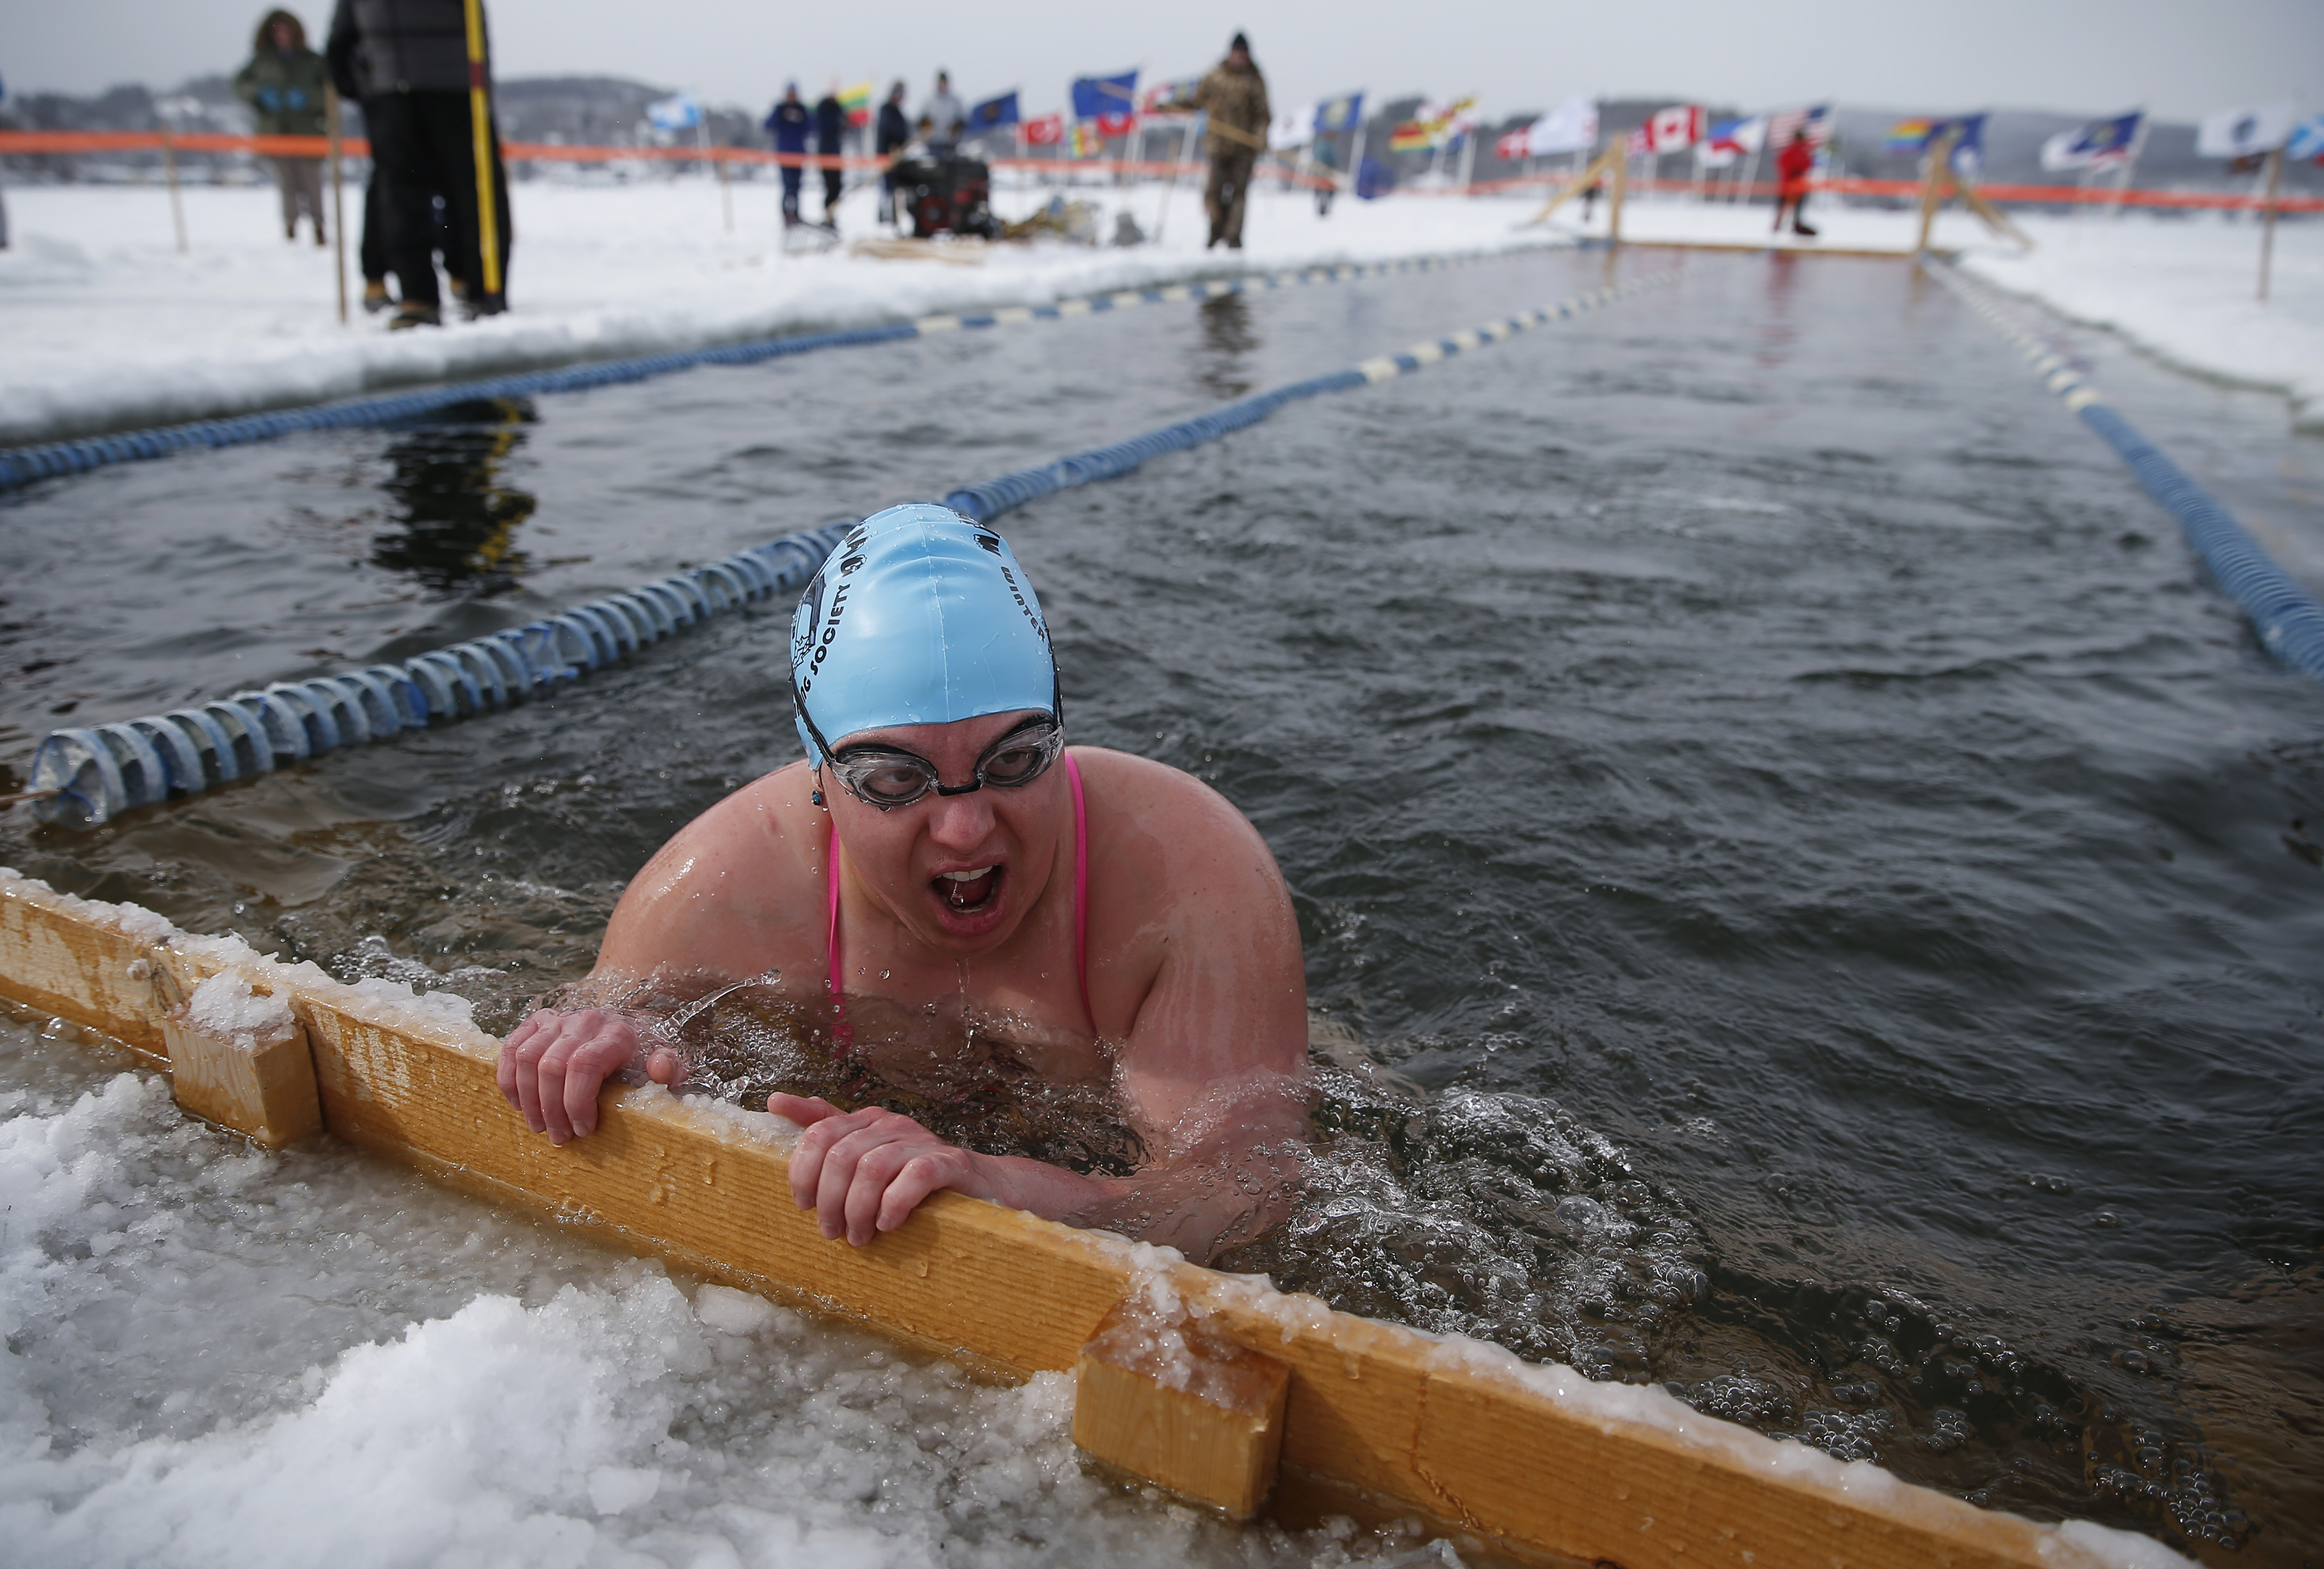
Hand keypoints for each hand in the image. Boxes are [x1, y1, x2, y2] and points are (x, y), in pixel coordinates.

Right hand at [497, 1008, 681, 1144]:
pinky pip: (511, 1048)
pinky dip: (509, 1079)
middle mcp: (584, 1022)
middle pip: (552, 1066)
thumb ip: (670, 1067)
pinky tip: (518, 1104)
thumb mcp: (665, 1061)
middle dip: (552, 1109)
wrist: (627, 1021)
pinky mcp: (537, 1021)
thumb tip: (661, 1068)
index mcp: (616, 1033)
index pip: (585, 1065)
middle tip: (560, 1137)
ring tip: (539, 1127)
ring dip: (528, 1099)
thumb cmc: (642, 1051)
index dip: (577, 1102)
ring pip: (527, 1058)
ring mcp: (557, 1019)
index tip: (584, 1129)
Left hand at [768, 1093, 996, 1244]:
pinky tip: (889, 1225)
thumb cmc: (916, 1179)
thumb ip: (825, 1130)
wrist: (985, 1188)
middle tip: (832, 1232)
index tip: (802, 1203)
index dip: (803, 1171)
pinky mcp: (951, 1163)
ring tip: (859, 1237)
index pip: (819, 1132)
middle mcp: (892, 1124)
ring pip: (872, 1168)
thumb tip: (775, 1101)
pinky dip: (895, 1204)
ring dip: (858, 1210)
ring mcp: (923, 1142)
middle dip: (829, 1200)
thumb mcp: (865, 1155)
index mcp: (867, 1121)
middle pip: (841, 1155)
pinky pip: (915, 1178)